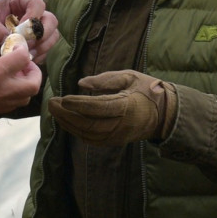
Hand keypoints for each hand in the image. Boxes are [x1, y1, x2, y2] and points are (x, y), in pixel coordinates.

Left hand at [0, 0, 58, 63]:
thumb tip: (13, 42)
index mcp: (19, 2)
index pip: (37, 4)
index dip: (33, 17)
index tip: (21, 30)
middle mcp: (31, 15)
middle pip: (51, 21)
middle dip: (42, 34)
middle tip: (26, 45)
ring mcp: (34, 31)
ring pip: (52, 37)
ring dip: (42, 47)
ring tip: (24, 55)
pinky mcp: (33, 46)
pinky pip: (44, 52)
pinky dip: (37, 58)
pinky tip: (23, 62)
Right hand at [0, 43, 41, 119]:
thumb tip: (2, 59)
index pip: (23, 60)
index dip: (23, 50)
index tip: (17, 47)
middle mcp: (0, 91)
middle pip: (33, 85)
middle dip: (34, 72)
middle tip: (24, 63)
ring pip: (25, 98)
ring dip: (25, 85)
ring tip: (15, 74)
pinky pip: (11, 104)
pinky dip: (15, 94)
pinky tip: (3, 84)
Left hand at [47, 69, 177, 145]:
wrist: (164, 114)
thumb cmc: (147, 90)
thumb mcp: (129, 76)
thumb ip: (106, 80)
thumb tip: (81, 83)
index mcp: (128, 106)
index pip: (99, 108)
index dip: (79, 104)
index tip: (63, 98)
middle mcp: (122, 125)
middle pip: (89, 124)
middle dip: (67, 115)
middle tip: (51, 103)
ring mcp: (118, 136)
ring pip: (88, 134)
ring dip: (68, 124)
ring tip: (55, 111)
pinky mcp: (115, 141)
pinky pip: (92, 140)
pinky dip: (76, 132)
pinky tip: (66, 121)